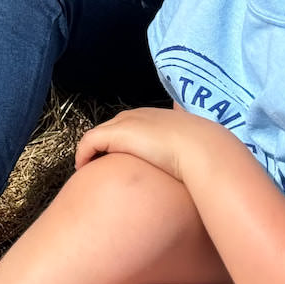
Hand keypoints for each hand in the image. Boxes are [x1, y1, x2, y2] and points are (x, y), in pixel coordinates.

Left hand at [74, 106, 223, 179]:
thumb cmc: (203, 153)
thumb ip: (188, 154)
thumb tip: (196, 169)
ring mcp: (125, 123)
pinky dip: (83, 154)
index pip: (132, 125)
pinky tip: (82, 169)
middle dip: (104, 145)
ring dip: (92, 151)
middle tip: (100, 166)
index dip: (123, 141)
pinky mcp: (115, 134)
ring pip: (99, 135)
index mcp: (156, 117)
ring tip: (89, 168)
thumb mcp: (194, 149)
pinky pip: (89, 143)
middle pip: (112, 128)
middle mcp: (137, 115)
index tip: (121, 159)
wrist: (201, 149)